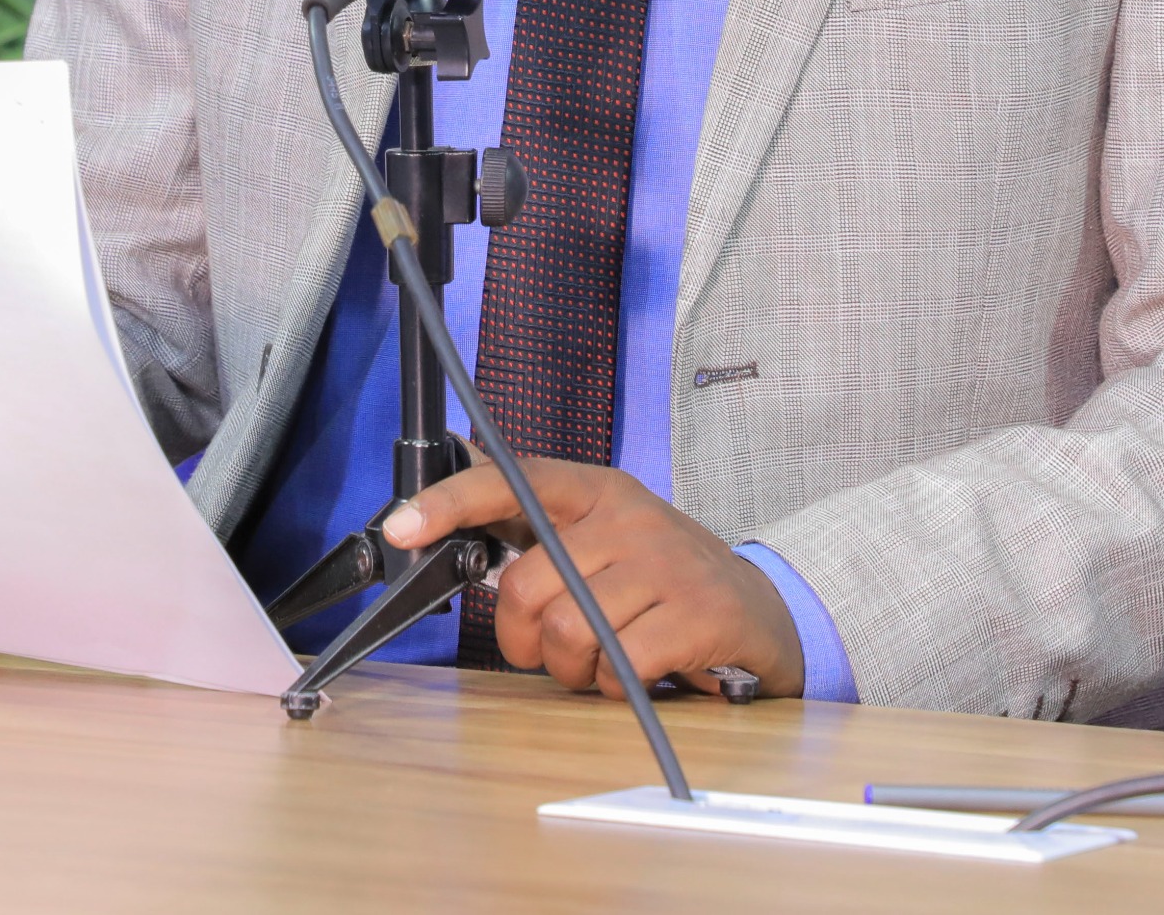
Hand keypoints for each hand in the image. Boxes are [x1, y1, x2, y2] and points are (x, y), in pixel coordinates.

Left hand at [381, 456, 804, 698]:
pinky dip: (614, 684)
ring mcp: (666, 563)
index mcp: (598, 491)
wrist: (760, 611)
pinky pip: (618, 664)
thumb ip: (536, 522)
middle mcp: (630, 516)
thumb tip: (455, 478)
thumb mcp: (604, 536)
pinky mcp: (696, 614)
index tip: (402, 526)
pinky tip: (637, 671)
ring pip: (569, 631)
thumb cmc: (663, 579)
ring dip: (575, 669)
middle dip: (528, 640)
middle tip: (558, 649)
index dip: (452, 501)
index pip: (514, 480)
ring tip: (605, 660)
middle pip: (529, 586)